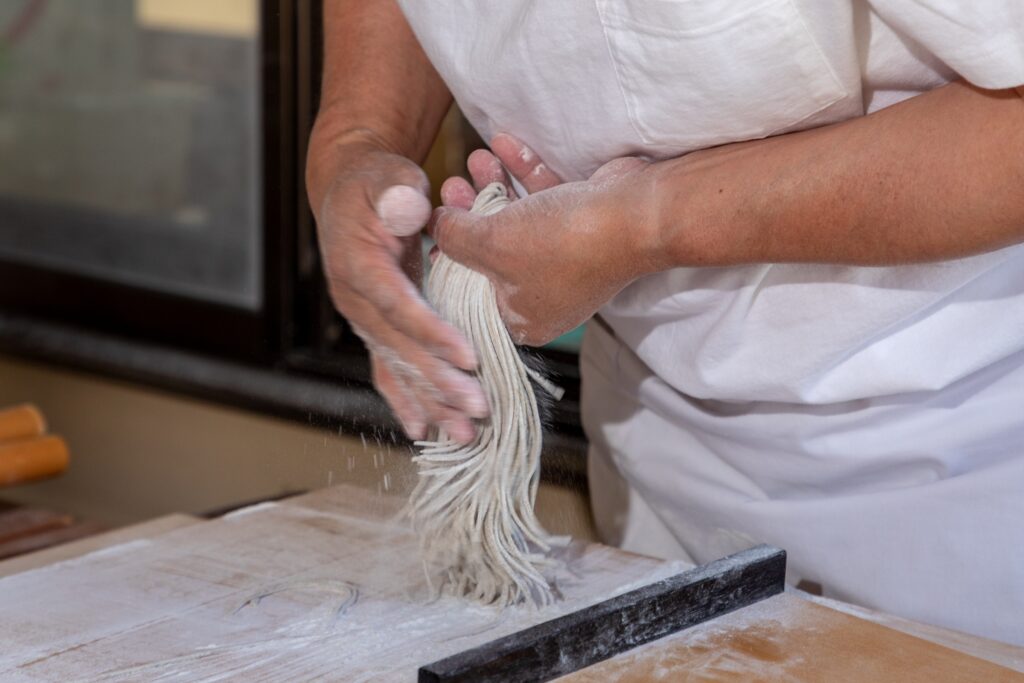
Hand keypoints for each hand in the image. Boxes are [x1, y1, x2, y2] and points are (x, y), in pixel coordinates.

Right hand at [314, 140, 487, 442]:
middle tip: (477, 408)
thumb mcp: (388, 175)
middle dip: (439, 381)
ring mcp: (361, 318)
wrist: (349, 193)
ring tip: (463, 435)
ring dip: (431, 402)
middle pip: (399, 347)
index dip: (432, 333)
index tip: (469, 357)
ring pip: (397, 366)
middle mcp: (353, 299)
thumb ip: (398, 193)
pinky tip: (424, 429)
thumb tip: (410, 212)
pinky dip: (407, 400)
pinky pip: (389, 368)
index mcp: (357, 263)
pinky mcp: (373, 327)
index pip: (398, 304)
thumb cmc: (377, 183)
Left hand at [431, 134, 662, 345]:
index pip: (473, 298)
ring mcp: (569, 259)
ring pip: (520, 222)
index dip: (449, 265)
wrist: (637, 214)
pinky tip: (504, 143)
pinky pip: (546, 200)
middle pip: (494, 255)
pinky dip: (524, 174)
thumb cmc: (563, 243)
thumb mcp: (490, 245)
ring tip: (474, 159)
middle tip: (450, 188)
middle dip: (469, 216)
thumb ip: (454, 237)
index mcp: (524, 317)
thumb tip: (438, 226)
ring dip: (495, 187)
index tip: (432, 237)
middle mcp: (547, 293)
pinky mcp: (585, 225)